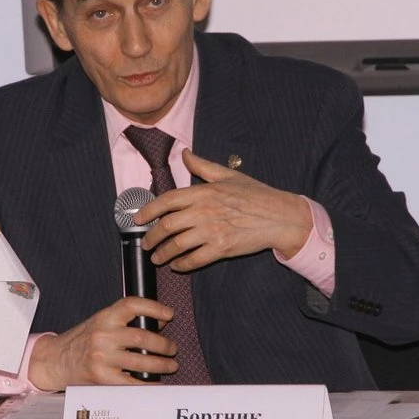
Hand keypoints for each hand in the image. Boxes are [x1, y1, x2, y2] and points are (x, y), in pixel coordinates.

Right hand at [27, 297, 177, 389]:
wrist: (54, 360)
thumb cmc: (80, 341)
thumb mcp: (100, 323)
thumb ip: (124, 322)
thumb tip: (158, 325)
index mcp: (104, 317)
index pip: (132, 305)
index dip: (154, 308)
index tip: (169, 314)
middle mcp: (103, 335)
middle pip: (143, 338)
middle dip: (164, 345)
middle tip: (172, 348)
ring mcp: (102, 358)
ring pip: (142, 361)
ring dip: (162, 364)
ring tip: (170, 365)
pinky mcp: (102, 378)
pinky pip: (132, 382)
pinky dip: (148, 384)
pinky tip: (156, 383)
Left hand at [135, 149, 311, 271]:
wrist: (280, 216)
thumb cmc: (256, 195)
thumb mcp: (228, 175)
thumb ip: (202, 166)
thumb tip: (185, 153)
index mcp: (204, 192)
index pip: (167, 200)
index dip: (148, 211)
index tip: (138, 219)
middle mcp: (204, 211)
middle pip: (167, 226)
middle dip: (151, 238)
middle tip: (146, 244)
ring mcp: (212, 231)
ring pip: (177, 245)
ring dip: (163, 254)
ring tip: (158, 258)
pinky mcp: (222, 248)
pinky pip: (194, 260)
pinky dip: (182, 265)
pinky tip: (178, 265)